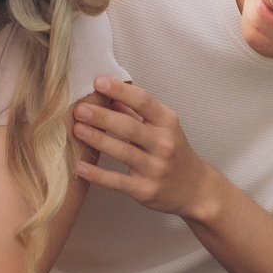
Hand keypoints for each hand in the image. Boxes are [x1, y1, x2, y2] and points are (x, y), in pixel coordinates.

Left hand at [71, 76, 217, 220]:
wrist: (196, 189)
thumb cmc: (174, 153)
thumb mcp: (163, 127)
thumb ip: (136, 111)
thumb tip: (108, 93)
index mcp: (167, 123)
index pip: (143, 101)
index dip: (120, 91)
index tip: (98, 82)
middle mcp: (164, 144)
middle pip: (129, 126)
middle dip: (102, 116)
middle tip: (79, 109)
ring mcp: (155, 168)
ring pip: (122, 151)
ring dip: (97, 140)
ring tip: (76, 129)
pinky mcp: (145, 190)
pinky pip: (117, 182)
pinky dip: (97, 174)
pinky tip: (80, 166)